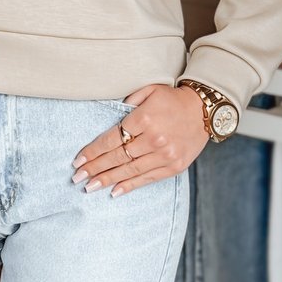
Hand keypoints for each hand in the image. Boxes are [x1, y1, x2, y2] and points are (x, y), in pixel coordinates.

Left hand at [71, 84, 210, 197]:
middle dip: (95, 168)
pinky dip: (130, 186)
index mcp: (144, 118)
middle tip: (77, 178)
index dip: (93, 151)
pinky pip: (148, 178)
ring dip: (107, 180)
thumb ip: (128, 102)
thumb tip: (111, 117)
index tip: (78, 160)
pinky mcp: (174, 166)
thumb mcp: (149, 90)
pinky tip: (114, 191)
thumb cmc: (172, 99)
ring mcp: (165, 155)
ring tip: (90, 187)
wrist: (204, 110)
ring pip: (130, 170)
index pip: (112, 138)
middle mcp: (154, 139)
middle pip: (117, 157)